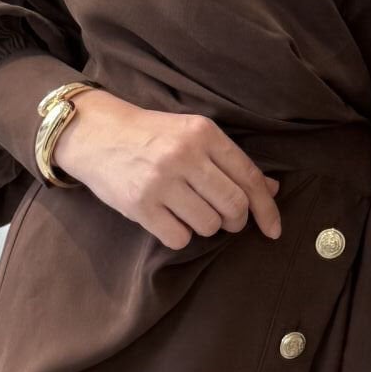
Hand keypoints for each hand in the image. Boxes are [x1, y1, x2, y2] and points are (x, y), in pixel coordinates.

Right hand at [54, 88, 281, 245]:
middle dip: (235, 221)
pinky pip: (179, 238)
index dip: (266, 208)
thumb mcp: (192, 135)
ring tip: (189, 212)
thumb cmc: (150, 136)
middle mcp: (185, 155)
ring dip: (205, 227)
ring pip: (208, 225)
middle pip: (233, 205)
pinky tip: (168, 220)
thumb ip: (230, 161)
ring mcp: (161, 181)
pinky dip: (179, 236)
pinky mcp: (141, 205)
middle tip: (226, 220)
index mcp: (203, 133)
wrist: (96, 134)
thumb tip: (270, 189)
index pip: (248, 176)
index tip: (274, 229)